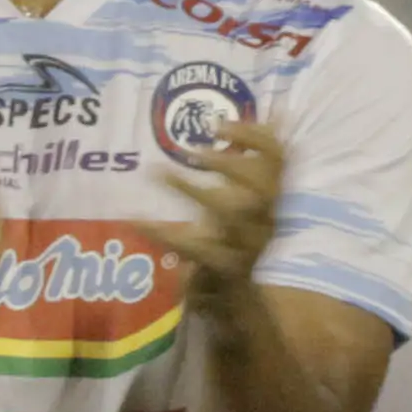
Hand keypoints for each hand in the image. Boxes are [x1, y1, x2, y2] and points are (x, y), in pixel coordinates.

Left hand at [137, 122, 284, 305]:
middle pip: (262, 187)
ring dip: (191, 189)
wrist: (240, 300)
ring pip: (228, 213)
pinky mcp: (221, 268)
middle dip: (228, 163)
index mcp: (272, 198)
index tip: (217, 124)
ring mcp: (245, 245)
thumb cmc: (239, 236)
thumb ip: (258, 156)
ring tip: (158, 171)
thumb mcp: (251, 194)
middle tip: (191, 151)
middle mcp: (265, 219)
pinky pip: (192, 246)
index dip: (253, 137)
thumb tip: (277, 111)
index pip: (278, 160)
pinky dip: (160, 231)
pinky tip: (134, 218)